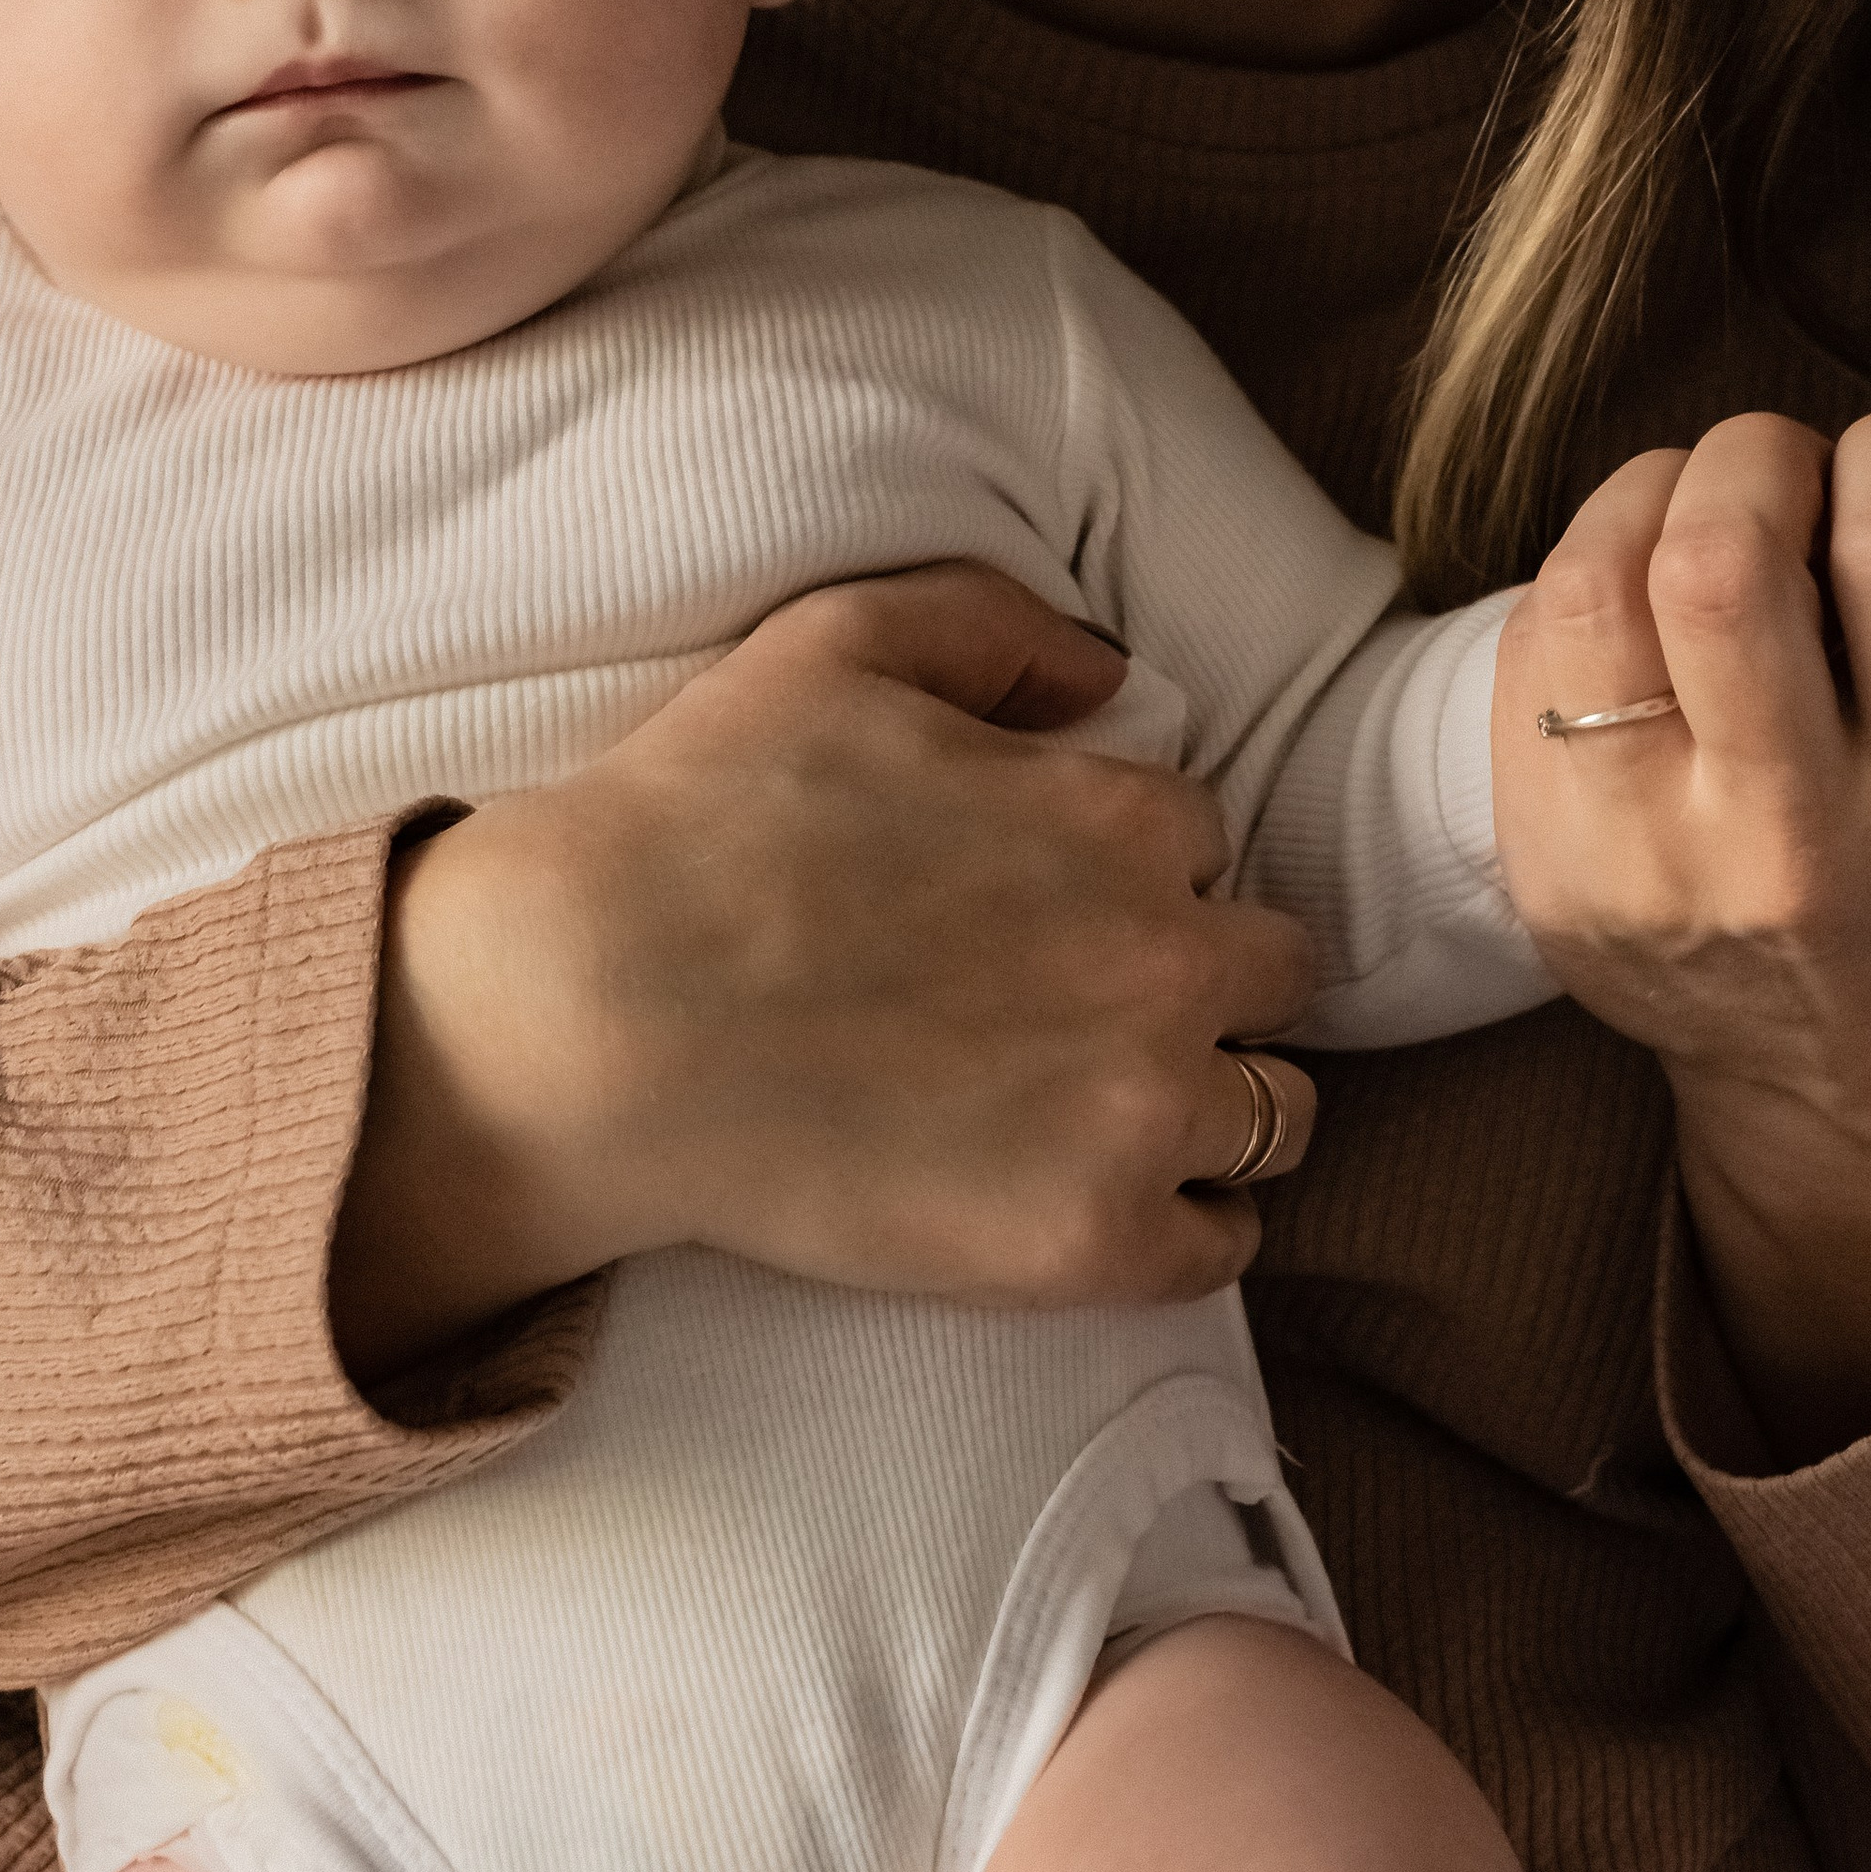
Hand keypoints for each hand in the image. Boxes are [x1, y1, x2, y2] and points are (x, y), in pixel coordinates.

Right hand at [331, 565, 1316, 1380]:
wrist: (595, 1015)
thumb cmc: (699, 820)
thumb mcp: (841, 642)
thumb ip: (997, 626)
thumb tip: (1106, 673)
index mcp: (1125, 820)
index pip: (1199, 843)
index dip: (1130, 872)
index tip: (1056, 904)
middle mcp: (1166, 961)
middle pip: (1271, 975)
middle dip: (1200, 980)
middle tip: (1093, 1008)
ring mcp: (1138, 1111)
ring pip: (1275, 1113)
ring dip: (1213, 1101)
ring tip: (1110, 1110)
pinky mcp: (1089, 1241)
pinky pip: (1221, 1245)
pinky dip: (1189, 1225)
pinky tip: (1109, 1201)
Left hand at [1489, 413, 1870, 1455]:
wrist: (1855, 1075)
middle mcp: (1789, 843)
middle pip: (1720, 555)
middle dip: (1759, 456)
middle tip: (1790, 474)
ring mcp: (1645, 861)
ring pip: (1595, 584)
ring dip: (1654, 496)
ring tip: (1707, 517)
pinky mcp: (1548, 866)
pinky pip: (1529, 648)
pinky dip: (1589, 575)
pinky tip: (1649, 601)